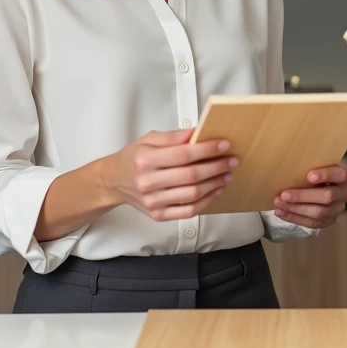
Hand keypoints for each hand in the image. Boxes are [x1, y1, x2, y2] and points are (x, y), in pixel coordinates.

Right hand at [102, 130, 238, 220]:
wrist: (114, 181)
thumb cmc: (133, 159)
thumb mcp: (147, 139)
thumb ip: (171, 136)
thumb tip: (195, 133)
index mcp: (144, 160)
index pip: (182, 154)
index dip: (206, 149)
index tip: (223, 144)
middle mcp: (147, 182)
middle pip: (190, 176)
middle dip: (216, 166)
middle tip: (231, 160)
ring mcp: (153, 201)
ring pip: (192, 194)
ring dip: (215, 183)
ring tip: (227, 174)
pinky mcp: (158, 214)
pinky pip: (188, 211)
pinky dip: (207, 201)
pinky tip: (216, 190)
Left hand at [273, 165, 346, 228]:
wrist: (320, 184)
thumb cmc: (316, 170)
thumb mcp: (317, 163)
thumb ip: (310, 163)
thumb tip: (288, 163)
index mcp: (344, 175)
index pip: (341, 175)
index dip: (326, 175)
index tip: (309, 175)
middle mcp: (344, 193)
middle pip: (328, 196)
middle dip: (304, 196)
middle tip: (285, 194)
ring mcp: (337, 209)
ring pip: (319, 213)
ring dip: (296, 209)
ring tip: (279, 203)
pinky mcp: (328, 221)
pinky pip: (311, 223)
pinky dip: (294, 217)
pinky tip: (281, 212)